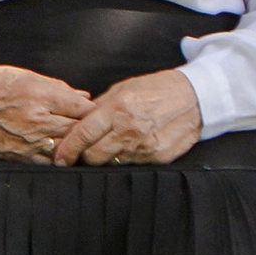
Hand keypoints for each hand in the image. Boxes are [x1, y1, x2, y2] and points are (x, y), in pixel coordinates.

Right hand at [0, 63, 93, 162]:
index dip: (93, 110)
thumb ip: (59, 89)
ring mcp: (27, 142)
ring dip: (74, 145)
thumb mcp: (26, 76)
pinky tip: (57, 150)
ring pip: (66, 149)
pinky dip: (56, 156)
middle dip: (87, 128)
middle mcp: (35, 121)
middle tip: (92, 127)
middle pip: (78, 131)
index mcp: (39, 96)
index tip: (96, 111)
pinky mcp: (17, 156)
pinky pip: (48, 162)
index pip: (83, 109)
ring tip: (76, 140)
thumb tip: (84, 98)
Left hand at [52, 68, 202, 165]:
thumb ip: (98, 107)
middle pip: (94, 156)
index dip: (67, 149)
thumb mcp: (122, 89)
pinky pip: (132, 165)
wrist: (196, 98)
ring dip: (105, 159)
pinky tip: (127, 149)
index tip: (59, 157)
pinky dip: (125, 159)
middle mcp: (130, 129)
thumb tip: (76, 122)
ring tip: (105, 149)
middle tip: (80, 153)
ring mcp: (146, 146)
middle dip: (83, 156)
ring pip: (112, 163)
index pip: (83, 135)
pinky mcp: (159, 157)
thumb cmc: (156, 90)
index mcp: (117, 109)